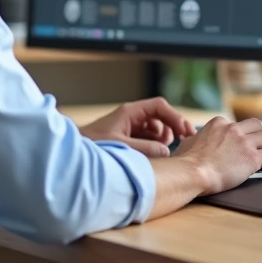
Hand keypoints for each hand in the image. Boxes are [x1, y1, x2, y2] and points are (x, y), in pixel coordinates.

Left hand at [78, 98, 197, 157]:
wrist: (74, 156)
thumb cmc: (93, 147)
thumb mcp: (122, 147)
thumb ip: (145, 149)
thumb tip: (167, 152)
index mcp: (130, 112)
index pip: (159, 106)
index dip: (174, 117)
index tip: (185, 132)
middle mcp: (132, 117)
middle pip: (161, 116)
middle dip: (174, 126)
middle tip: (187, 140)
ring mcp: (131, 128)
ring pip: (156, 128)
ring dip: (166, 138)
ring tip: (170, 149)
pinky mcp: (128, 139)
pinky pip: (149, 138)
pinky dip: (157, 145)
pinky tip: (159, 155)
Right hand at [172, 116, 261, 195]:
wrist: (191, 172)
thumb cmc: (185, 162)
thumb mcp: (187, 143)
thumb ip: (194, 139)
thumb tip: (192, 140)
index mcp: (218, 124)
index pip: (238, 125)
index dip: (244, 135)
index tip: (246, 144)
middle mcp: (233, 129)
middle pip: (257, 126)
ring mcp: (244, 142)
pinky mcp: (252, 158)